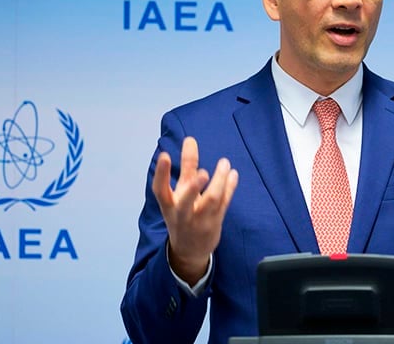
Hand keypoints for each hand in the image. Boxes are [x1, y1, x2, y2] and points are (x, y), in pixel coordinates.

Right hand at [152, 137, 237, 284]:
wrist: (188, 251)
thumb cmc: (182, 215)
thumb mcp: (178, 196)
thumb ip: (186, 171)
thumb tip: (190, 141)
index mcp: (168, 205)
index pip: (160, 189)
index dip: (161, 173)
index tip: (164, 155)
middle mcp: (182, 214)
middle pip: (186, 201)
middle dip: (193, 187)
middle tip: (201, 173)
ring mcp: (199, 220)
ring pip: (210, 201)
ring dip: (219, 181)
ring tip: (224, 163)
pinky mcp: (214, 222)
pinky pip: (224, 203)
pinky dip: (229, 188)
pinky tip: (233, 174)